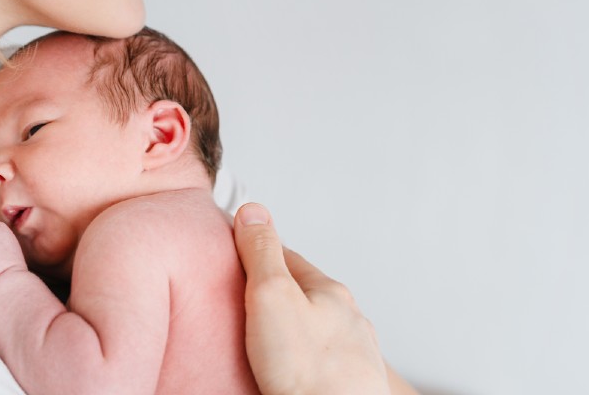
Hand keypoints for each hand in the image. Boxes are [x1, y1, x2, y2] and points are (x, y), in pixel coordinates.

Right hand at [233, 203, 388, 394]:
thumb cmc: (308, 372)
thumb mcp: (271, 296)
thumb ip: (262, 253)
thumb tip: (254, 211)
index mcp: (330, 291)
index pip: (288, 257)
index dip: (257, 254)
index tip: (236, 254)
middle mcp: (348, 319)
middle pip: (305, 294)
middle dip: (278, 294)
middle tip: (245, 300)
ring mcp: (351, 354)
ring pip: (317, 330)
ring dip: (294, 330)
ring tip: (267, 339)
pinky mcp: (347, 385)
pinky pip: (321, 362)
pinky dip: (305, 360)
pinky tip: (293, 370)